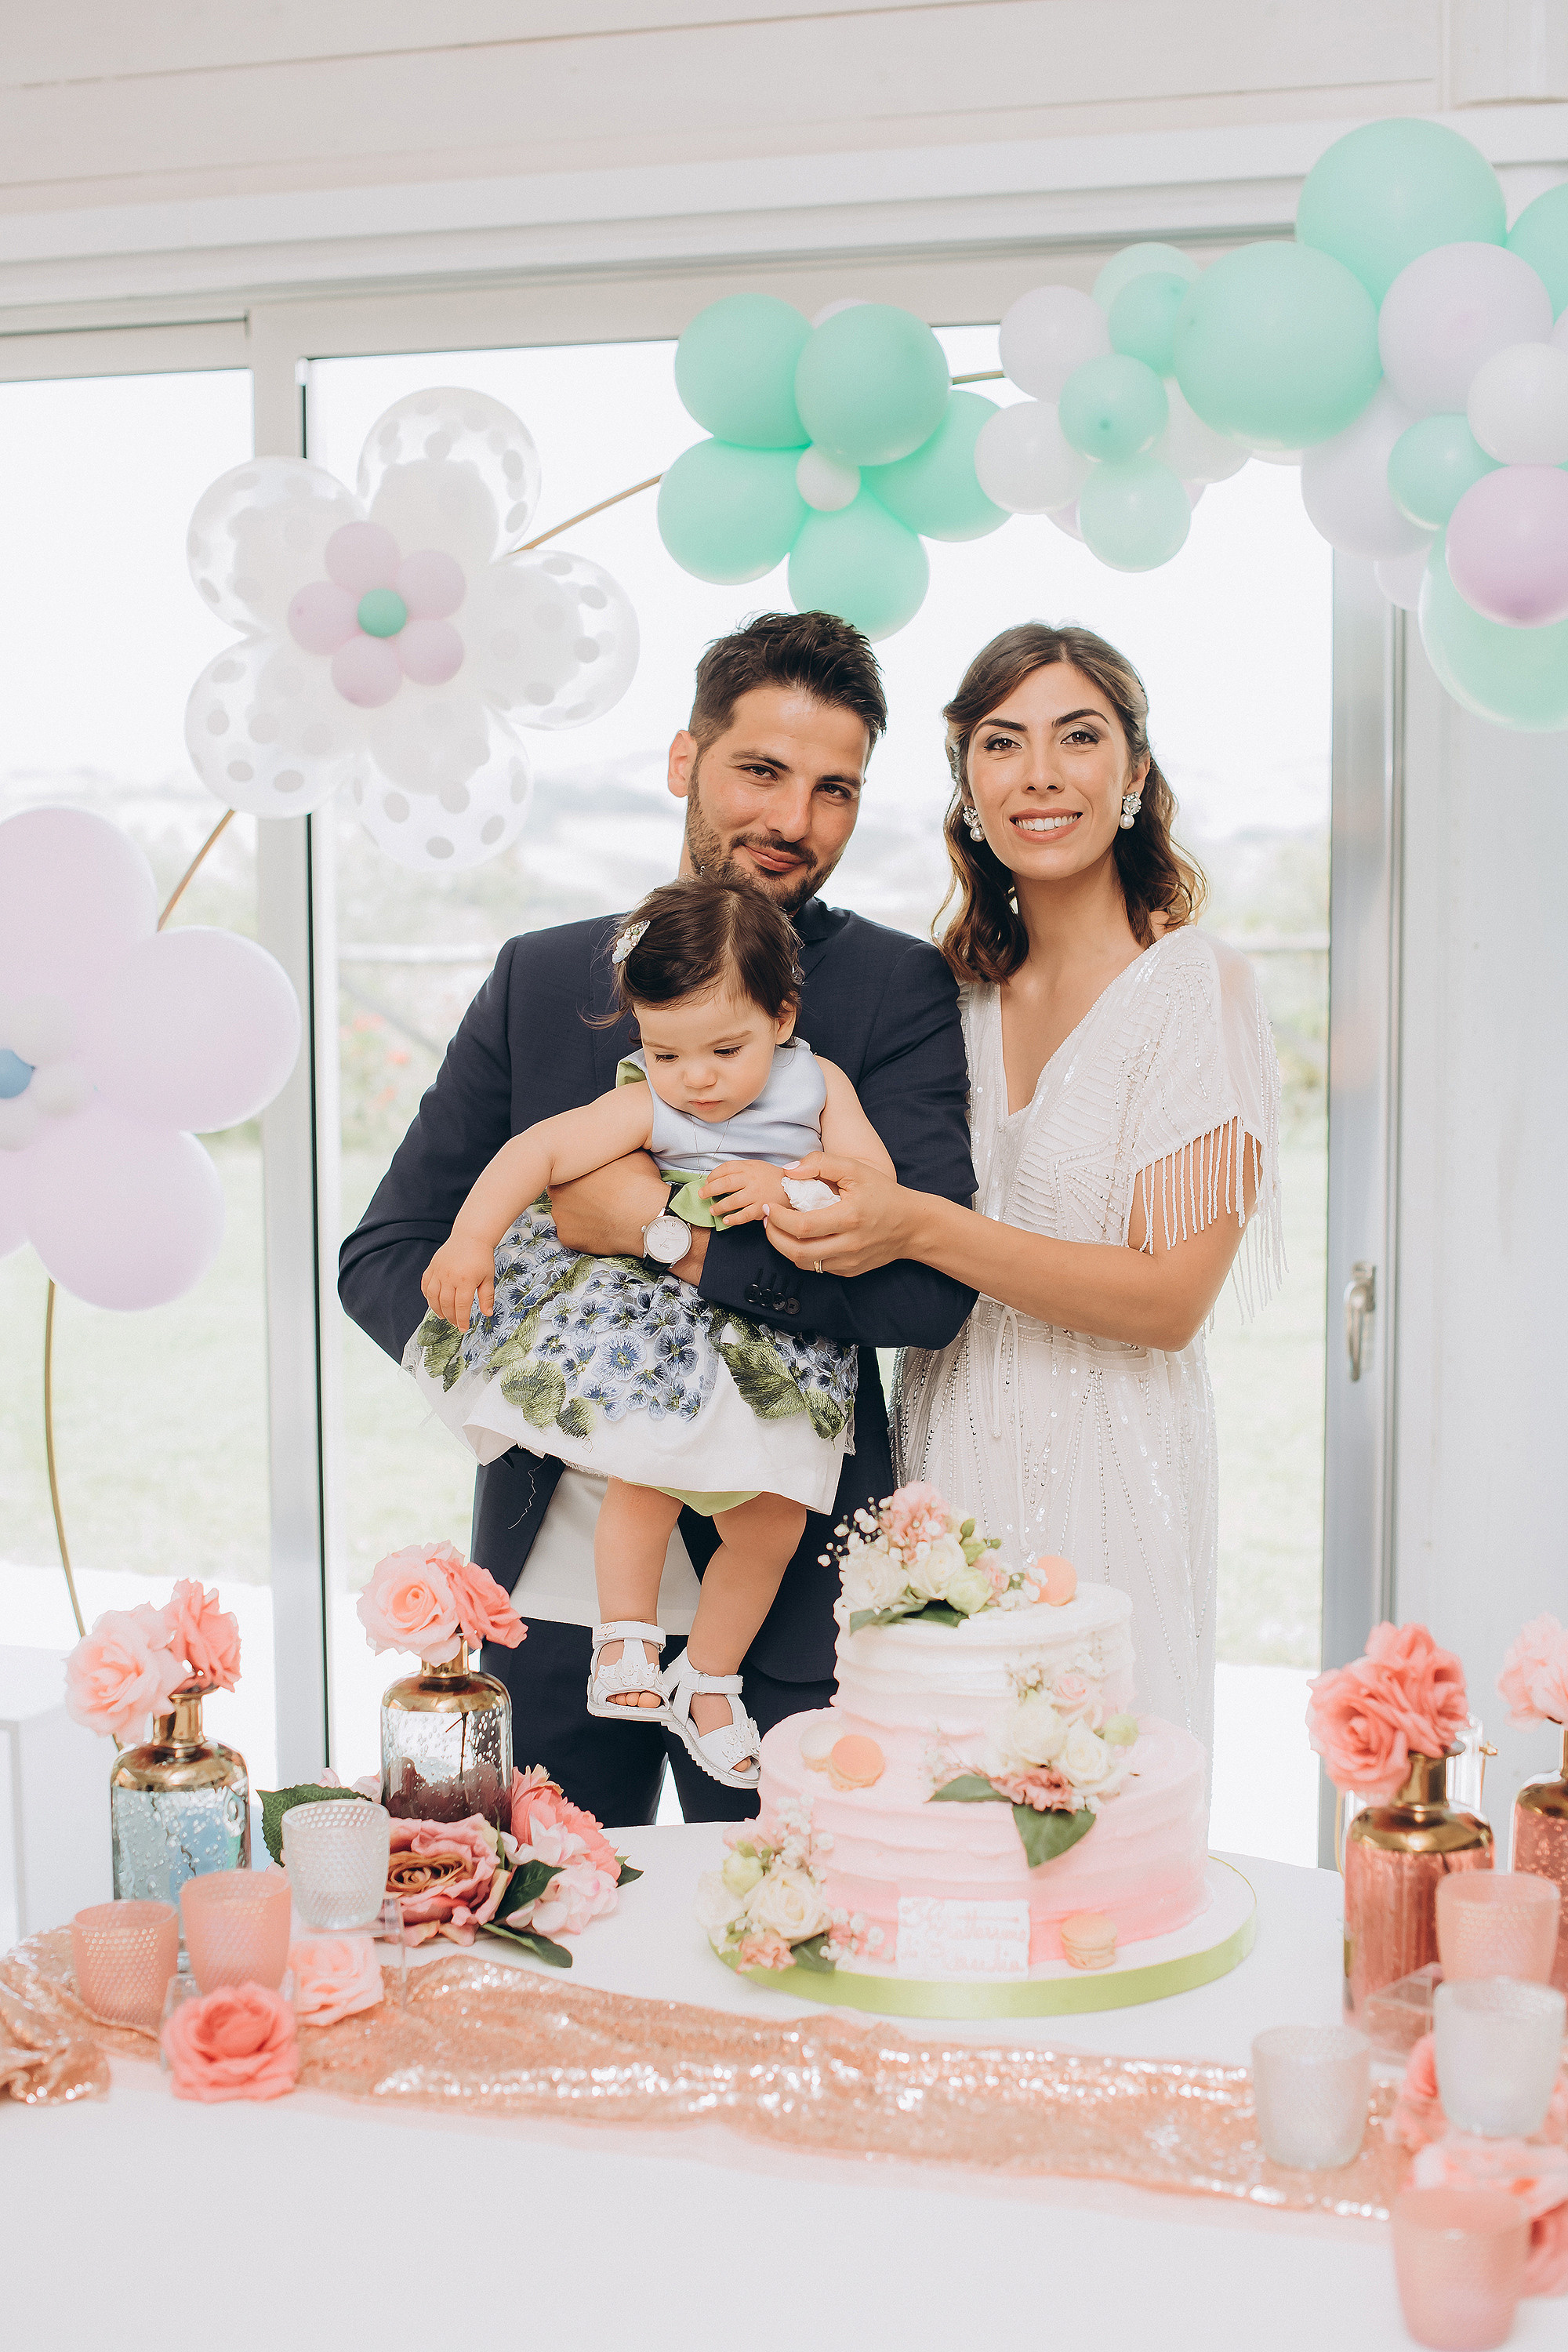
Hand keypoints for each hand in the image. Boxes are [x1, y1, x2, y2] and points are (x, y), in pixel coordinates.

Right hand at [421, 1233, 496, 1329]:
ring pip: (433, 1297)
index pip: (461, 1306)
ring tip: (443, 1316)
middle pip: (446, 1304)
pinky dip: (428, 1296)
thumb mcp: (488, 1278)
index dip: (461, 1320)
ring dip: (437, 1310)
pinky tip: (434, 1302)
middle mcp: (450, 1276)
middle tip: (454, 1323)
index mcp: (466, 1280)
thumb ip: (487, 1297)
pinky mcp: (432, 1267)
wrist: (470, 1236)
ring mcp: (439, 1271)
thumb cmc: (481, 1257)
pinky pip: (426, 1285)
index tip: (463, 1328)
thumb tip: (487, 1314)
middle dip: (450, 1317)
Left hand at [549, 1152, 709, 1283]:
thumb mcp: (630, 1153)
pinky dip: (585, 1232)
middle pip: (565, 1191)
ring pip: (568, 1213)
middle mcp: (557, 1191)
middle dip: (580, 1194)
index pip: (568, 1169)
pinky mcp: (567, 1237)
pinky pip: (574, 1233)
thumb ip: (612, 1151)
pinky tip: (603, 1227)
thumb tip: (615, 1145)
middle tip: (601, 1195)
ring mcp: (560, 1216)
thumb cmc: (639, 1184)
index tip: (596, 1178)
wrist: (647, 1218)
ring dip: (581, 1213)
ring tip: (604, 1213)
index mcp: (569, 1167)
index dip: (583, 1174)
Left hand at [700, 1159, 790, 1228]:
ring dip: (719, 1206)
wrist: (794, 1187)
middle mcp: (751, 1180)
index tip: (707, 1182)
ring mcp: (756, 1195)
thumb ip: (740, 1170)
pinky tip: (726, 1220)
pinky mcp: (762, 1208)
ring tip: (712, 1209)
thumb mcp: (756, 1166)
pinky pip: (744, 1215)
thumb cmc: (773, 1177)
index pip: (726, 1169)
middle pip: (725, 1183)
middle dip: (710, 1190)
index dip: (713, 1175)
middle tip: (702, 1194)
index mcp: (749, 1167)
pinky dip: (733, 1219)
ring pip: (733, 1201)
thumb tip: (719, 1178)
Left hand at [762, 1151, 915, 1276]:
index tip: (769, 1206)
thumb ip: (822, 1163)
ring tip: (779, 1229)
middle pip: (797, 1251)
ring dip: (784, 1247)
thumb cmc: (883, 1194)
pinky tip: (801, 1238)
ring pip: (804, 1263)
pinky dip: (803, 1254)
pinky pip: (817, 1267)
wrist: (912, 1225)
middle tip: (767, 1220)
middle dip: (773, 1236)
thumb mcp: (856, 1169)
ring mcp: (848, 1262)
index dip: (778, 1218)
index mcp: (849, 1218)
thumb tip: (790, 1171)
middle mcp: (848, 1245)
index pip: (802, 1226)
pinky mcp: (849, 1271)